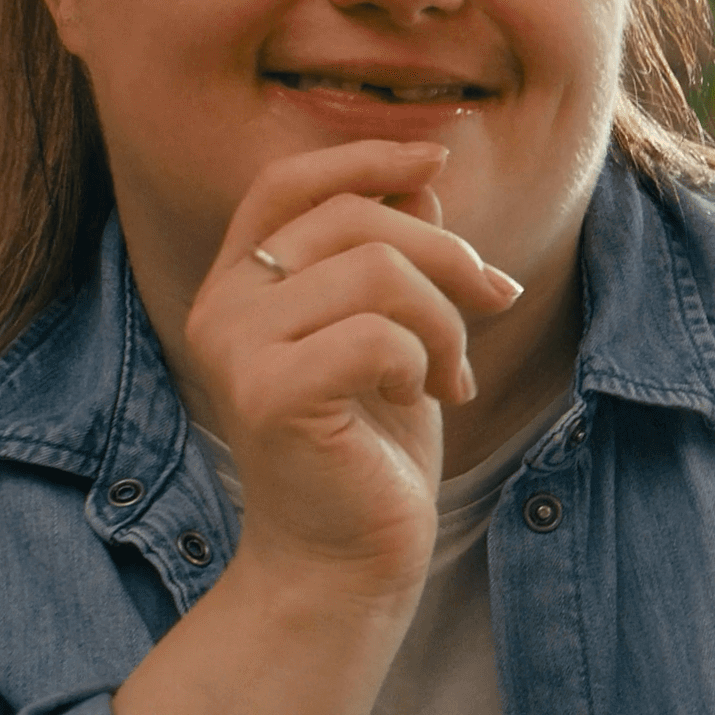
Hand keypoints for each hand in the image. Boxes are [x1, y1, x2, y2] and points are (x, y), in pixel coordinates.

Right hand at [181, 139, 522, 588]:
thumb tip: (421, 176)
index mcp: (239, 283)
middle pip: (353, 217)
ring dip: (445, 320)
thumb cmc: (369, 446)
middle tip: (493, 303)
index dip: (363, 155)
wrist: (344, 558)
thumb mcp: (390, 332)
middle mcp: (220, 306)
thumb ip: (388, 256)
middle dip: (446, 255)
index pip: (287, 182)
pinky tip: (423, 399)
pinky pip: (378, 334)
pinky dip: (423, 361)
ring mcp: (235, 348)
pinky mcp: (267, 393)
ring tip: (451, 372)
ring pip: (377, 271)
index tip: (437, 156)